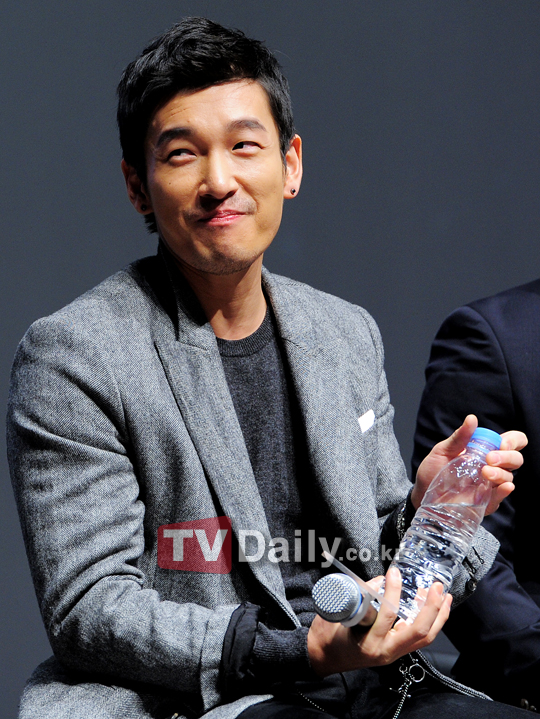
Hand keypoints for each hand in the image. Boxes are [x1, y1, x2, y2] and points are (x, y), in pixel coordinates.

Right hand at [307, 567, 451, 676]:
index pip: (387, 616)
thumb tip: (381, 580)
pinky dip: (432, 623)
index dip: (393, 592)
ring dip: (438, 616)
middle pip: (418, 631)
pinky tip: (436, 609)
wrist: (323, 656)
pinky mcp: (396, 652)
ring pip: (424, 638)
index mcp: (368, 642)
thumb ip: (360, 596)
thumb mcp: (338, 613)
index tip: (394, 572)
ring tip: (444, 596)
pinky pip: (420, 640)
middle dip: (431, 608)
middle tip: (435, 586)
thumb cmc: (327, 636)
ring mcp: (392, 654)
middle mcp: (384, 651)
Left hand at [411, 414, 526, 512]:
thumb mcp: (443, 450)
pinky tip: (504, 487)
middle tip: (489, 458)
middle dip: (507, 457)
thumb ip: (459, 437)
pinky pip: (500, 496)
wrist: (422, 493)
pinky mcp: (485, 501)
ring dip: (501, 473)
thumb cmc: (433, 470)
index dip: (513, 440)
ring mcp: (490, 484)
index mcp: (485, 450)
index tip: (501, 443)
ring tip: (484, 473)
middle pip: (516, 459)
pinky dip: (504, 491)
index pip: (512, 441)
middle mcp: (492, 466)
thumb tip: (471, 418)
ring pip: (509, 477)